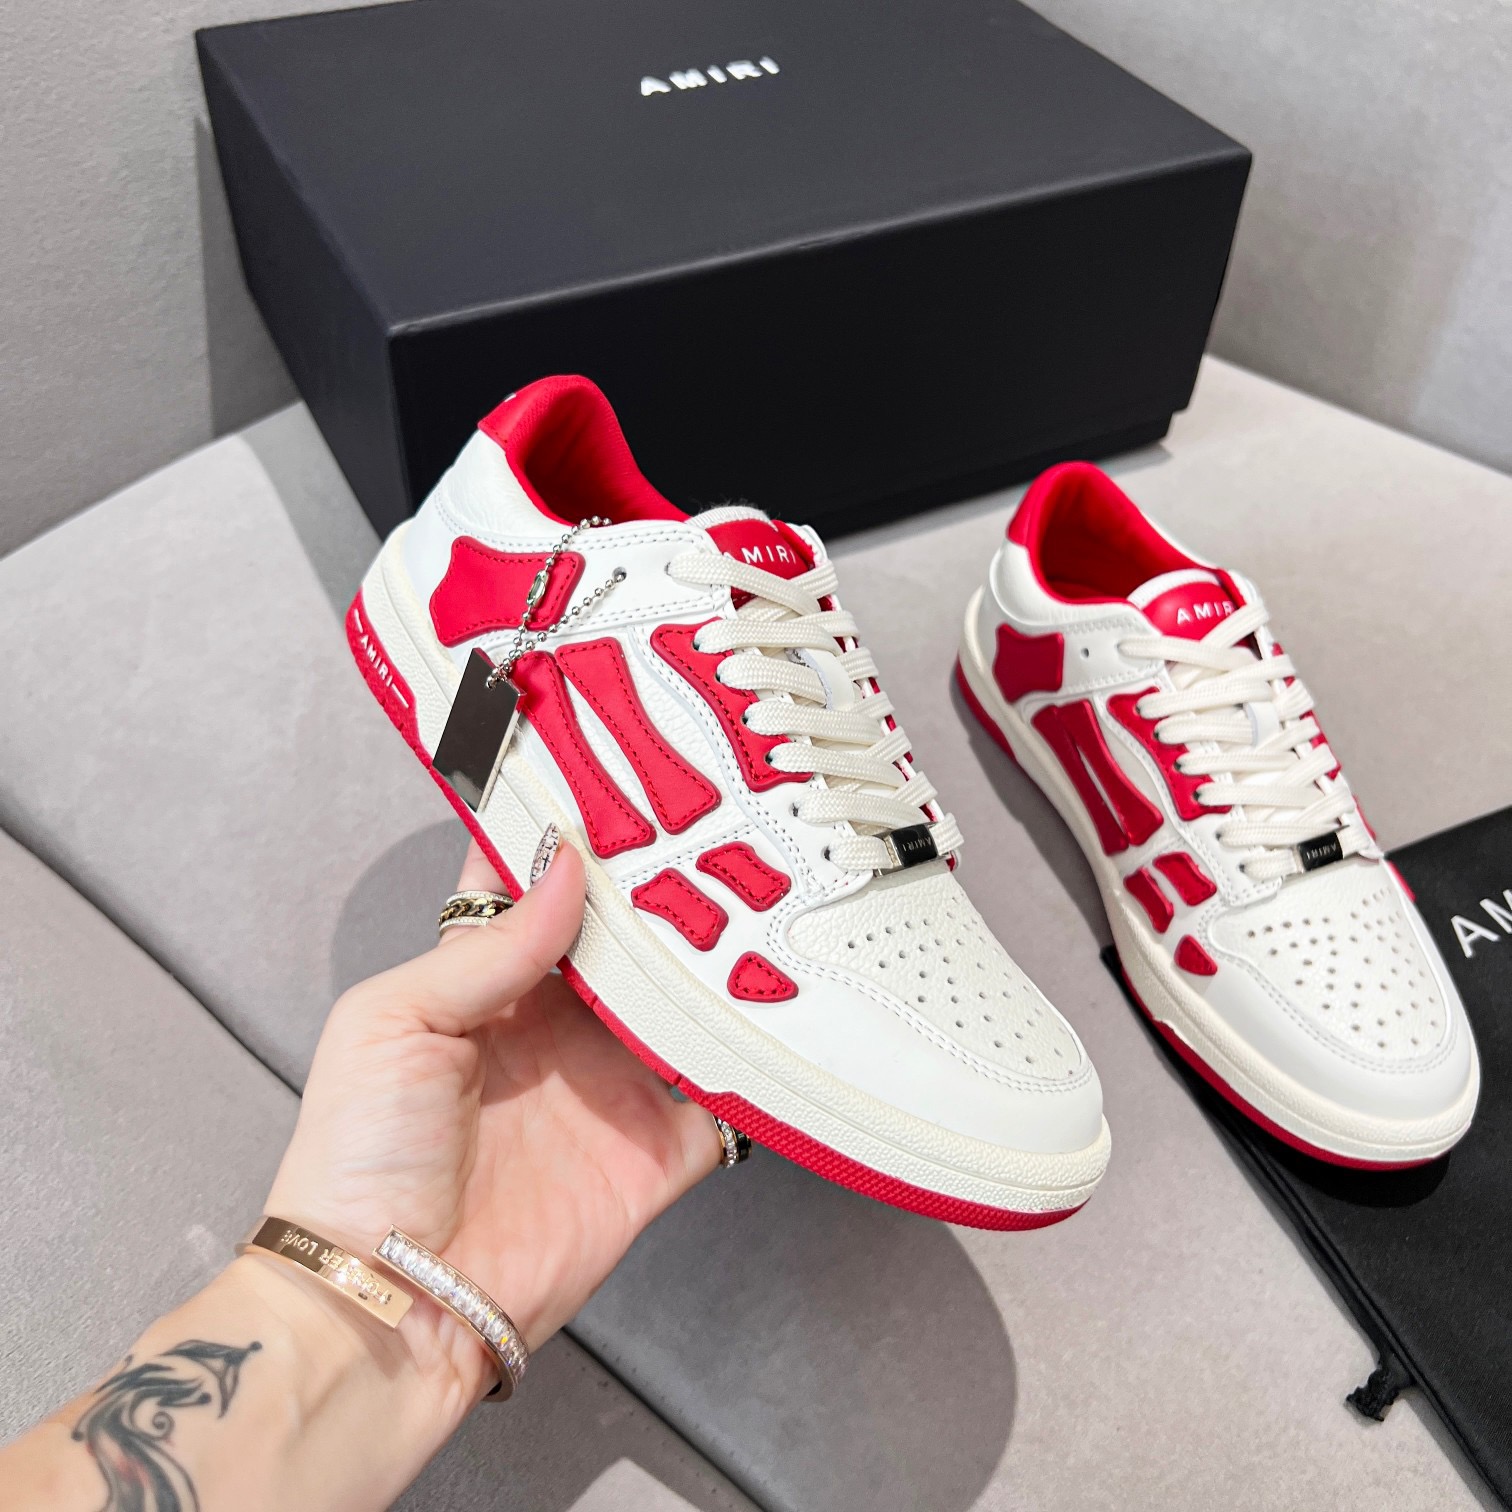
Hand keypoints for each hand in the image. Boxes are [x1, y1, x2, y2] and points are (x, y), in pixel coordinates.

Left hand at [262, 828, 722, 1414]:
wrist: (393, 1300)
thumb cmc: (360, 1153)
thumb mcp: (396, 1021)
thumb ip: (489, 947)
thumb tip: (566, 865)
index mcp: (489, 983)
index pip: (539, 892)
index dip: (572, 840)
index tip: (622, 783)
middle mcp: (559, 1025)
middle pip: (628, 940)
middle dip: (666, 889)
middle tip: (719, 826)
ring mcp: (612, 1086)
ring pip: (685, 1005)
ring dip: (721, 965)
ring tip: (768, 897)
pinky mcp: (657, 1151)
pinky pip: (724, 1099)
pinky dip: (758, 1065)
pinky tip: (790, 1011)